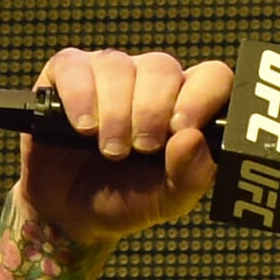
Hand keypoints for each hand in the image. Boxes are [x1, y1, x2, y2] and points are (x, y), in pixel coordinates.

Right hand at [17, 48, 232, 245]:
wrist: (71, 213)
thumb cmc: (127, 199)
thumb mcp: (168, 200)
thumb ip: (191, 175)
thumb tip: (192, 139)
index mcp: (185, 105)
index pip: (212, 76)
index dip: (201, 97)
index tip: (182, 130)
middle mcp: (150, 81)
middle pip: (162, 68)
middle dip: (151, 111)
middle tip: (140, 149)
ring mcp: (109, 72)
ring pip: (118, 66)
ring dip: (115, 112)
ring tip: (110, 149)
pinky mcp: (66, 73)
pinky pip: (74, 66)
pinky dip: (80, 97)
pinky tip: (83, 127)